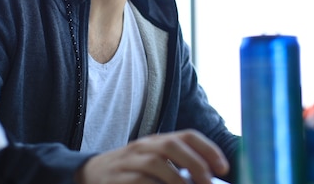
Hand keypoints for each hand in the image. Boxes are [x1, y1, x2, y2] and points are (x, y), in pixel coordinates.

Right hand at [74, 129, 228, 183]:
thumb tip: (209, 181)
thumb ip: (179, 169)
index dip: (208, 149)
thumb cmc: (131, 172)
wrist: (89, 175)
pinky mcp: (117, 179)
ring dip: (177, 180)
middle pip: (172, 145)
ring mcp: (128, 162)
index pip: (187, 135)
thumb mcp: (155, 164)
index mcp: (158, 141)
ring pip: (155, 163)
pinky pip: (139, 182)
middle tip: (208, 182)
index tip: (224, 168)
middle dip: (195, 163)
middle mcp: (144, 147)